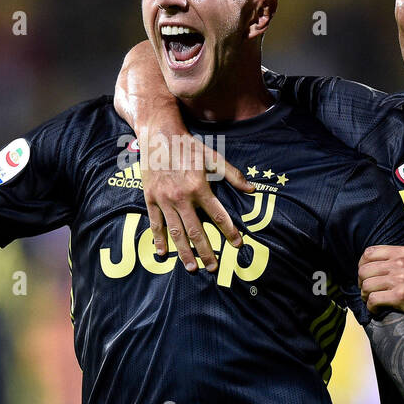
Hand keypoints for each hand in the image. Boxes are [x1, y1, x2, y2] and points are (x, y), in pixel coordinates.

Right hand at [140, 111, 254, 272]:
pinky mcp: (151, 199)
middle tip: (213, 268)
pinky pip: (155, 223)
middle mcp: (182, 198)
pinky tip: (162, 253)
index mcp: (199, 188)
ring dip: (184, 252)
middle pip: (196, 231)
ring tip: (192, 267)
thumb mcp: (213, 157)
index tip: (237, 244)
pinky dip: (158, 239)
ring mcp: (165, 200)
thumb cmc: (188, 146)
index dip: (229, 232)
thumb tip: (252, 189)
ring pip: (176, 232)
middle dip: (206, 252)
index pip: (218, 216)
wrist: (159, 136)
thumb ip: (232, 174)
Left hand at [358, 245, 403, 324]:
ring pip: (367, 285)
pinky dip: (371, 307)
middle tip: (367, 291)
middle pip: (364, 270)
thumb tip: (375, 265)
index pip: (369, 252)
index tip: (365, 275)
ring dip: (366, 296)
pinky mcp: (400, 296)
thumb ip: (398, 259)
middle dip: (362, 282)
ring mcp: (400, 279)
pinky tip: (377, 310)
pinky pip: (373, 300)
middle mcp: (400, 263)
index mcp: (403, 252)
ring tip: (372, 301)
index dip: (362, 265)